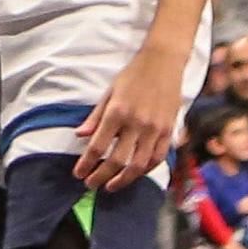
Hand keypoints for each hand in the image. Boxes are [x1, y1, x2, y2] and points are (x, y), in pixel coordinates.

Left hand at [72, 47, 188, 194]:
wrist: (164, 62)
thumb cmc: (133, 75)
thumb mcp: (109, 92)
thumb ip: (95, 116)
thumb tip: (80, 135)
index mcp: (117, 112)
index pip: (98, 146)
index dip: (86, 164)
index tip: (78, 174)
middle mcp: (136, 123)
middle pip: (117, 160)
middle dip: (101, 176)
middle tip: (91, 185)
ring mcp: (155, 129)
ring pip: (139, 165)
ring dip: (123, 180)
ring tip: (111, 186)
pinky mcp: (169, 131)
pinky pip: (157, 158)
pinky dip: (146, 170)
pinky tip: (135, 174)